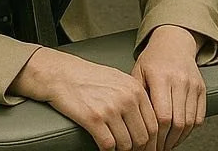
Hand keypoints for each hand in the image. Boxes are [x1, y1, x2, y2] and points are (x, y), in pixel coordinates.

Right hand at [12, 46, 158, 150]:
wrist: (63, 74)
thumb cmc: (89, 77)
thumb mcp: (119, 80)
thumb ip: (134, 97)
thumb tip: (147, 122)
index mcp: (135, 89)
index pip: (153, 123)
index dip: (151, 141)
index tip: (147, 148)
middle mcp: (126, 98)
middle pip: (142, 137)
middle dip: (139, 149)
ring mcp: (110, 108)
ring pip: (126, 144)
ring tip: (117, 149)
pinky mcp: (94, 118)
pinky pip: (108, 145)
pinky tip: (103, 146)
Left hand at [131, 26, 205, 149]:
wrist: (174, 42)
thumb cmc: (152, 60)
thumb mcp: (138, 73)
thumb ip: (137, 98)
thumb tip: (132, 126)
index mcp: (160, 76)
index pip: (162, 116)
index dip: (155, 136)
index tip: (147, 146)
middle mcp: (179, 80)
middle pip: (176, 122)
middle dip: (165, 142)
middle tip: (155, 150)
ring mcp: (193, 84)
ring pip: (189, 123)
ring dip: (177, 139)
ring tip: (165, 145)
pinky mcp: (201, 89)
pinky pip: (199, 118)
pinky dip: (189, 131)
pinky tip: (177, 135)